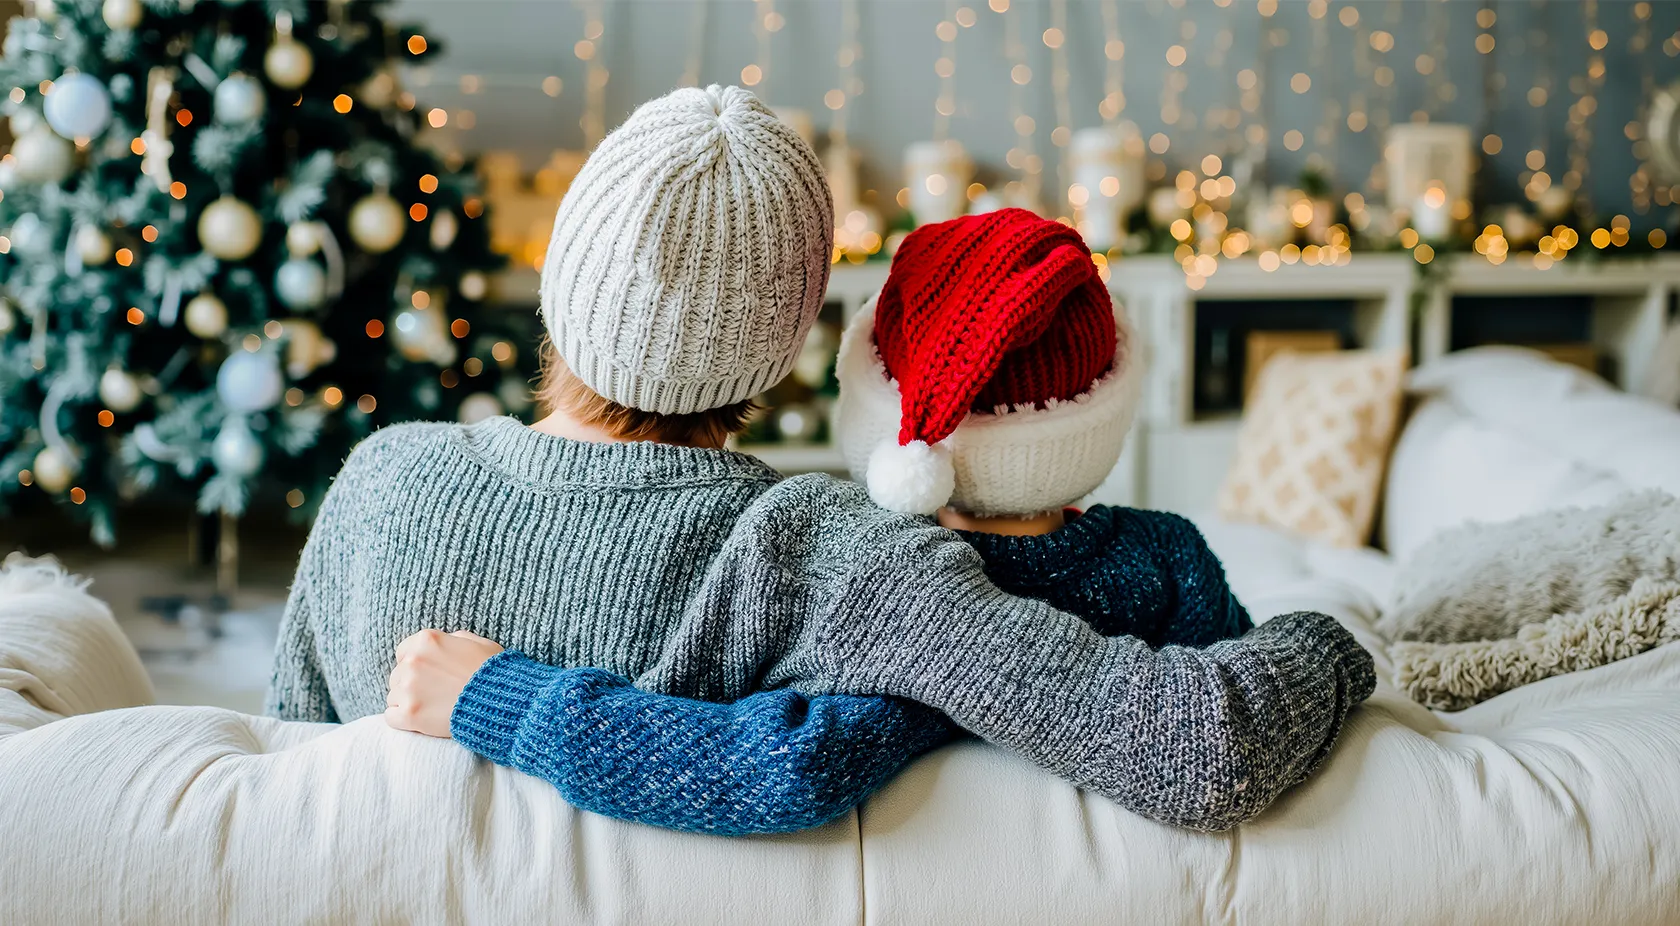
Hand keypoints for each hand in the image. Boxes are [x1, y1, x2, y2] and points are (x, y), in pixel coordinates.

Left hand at [385, 629, 504, 737]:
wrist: (502, 703)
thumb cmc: (494, 673)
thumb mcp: (479, 644)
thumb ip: (455, 639)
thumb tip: (445, 642)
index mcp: (426, 640)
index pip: (403, 652)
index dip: (416, 665)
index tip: (430, 675)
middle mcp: (413, 661)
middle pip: (397, 675)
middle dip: (412, 684)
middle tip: (434, 694)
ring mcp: (409, 688)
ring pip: (393, 696)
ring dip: (409, 702)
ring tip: (433, 707)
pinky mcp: (409, 713)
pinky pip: (391, 716)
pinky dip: (403, 720)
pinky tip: (421, 719)